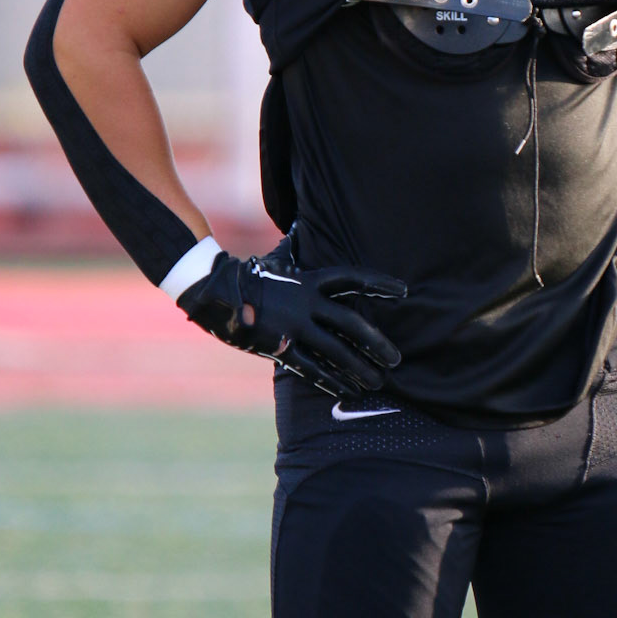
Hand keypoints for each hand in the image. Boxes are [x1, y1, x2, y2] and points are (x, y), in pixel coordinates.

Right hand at [177, 232, 405, 395]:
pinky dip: (331, 380)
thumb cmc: (251, 278)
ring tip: (379, 381)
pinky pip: (311, 368)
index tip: (404, 291)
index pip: (351, 278)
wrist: (213, 292)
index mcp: (308, 280)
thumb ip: (296, 252)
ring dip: (359, 367)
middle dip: (376, 341)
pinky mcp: (278, 347)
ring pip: (335, 351)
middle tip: (397, 358)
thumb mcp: (279, 263)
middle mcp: (305, 302)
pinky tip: (349, 390)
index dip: (378, 283)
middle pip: (350, 322)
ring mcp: (292, 326)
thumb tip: (301, 227)